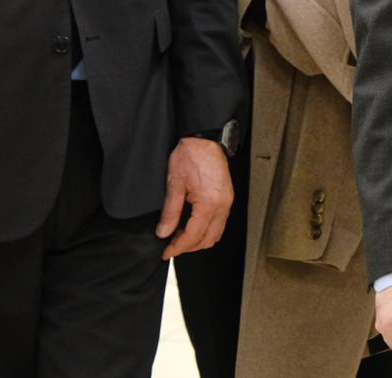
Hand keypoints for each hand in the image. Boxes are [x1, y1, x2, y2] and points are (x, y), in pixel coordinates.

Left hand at [157, 138, 233, 259]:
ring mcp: (227, 202)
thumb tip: (163, 232)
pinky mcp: (227, 198)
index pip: (193, 236)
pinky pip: (219, 222)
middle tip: (170, 246)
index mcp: (209, 203)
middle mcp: (223, 206)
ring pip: (215, 233)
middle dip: (188, 247)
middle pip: (208, 240)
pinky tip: (191, 224)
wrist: (205, 139)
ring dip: (198, 239)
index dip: (177, 247)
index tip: (165, 252)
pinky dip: (205, 229)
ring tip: (179, 235)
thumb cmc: (191, 156)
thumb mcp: (174, 183)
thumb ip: (170, 211)